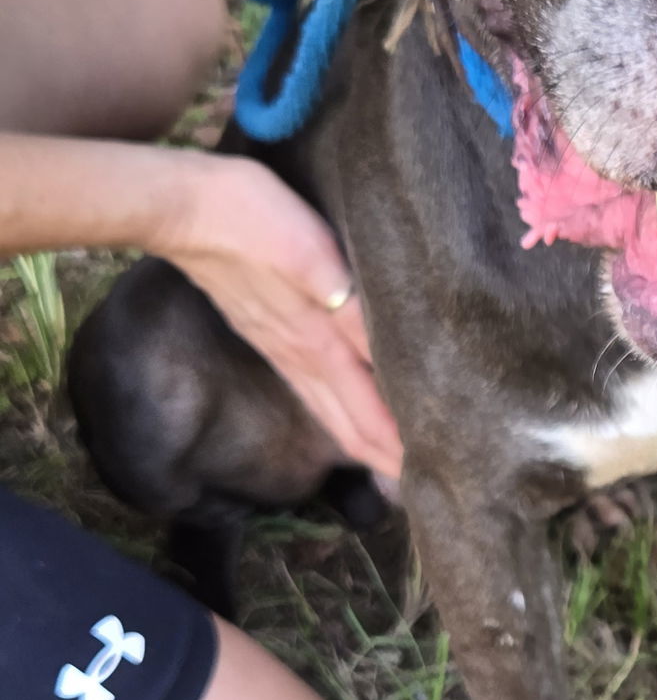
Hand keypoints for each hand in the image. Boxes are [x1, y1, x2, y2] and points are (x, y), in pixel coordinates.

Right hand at [159, 154, 403, 478]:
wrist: (180, 208)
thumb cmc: (250, 217)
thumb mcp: (312, 253)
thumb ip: (348, 305)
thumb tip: (386, 354)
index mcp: (318, 342)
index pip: (367, 414)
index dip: (397, 450)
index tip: (433, 478)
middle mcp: (300, 356)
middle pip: (350, 424)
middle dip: (385, 459)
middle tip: (424, 490)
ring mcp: (280, 347)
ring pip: (330, 410)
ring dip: (361, 441)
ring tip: (391, 463)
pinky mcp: (266, 332)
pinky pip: (311, 388)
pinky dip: (337, 412)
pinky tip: (343, 410)